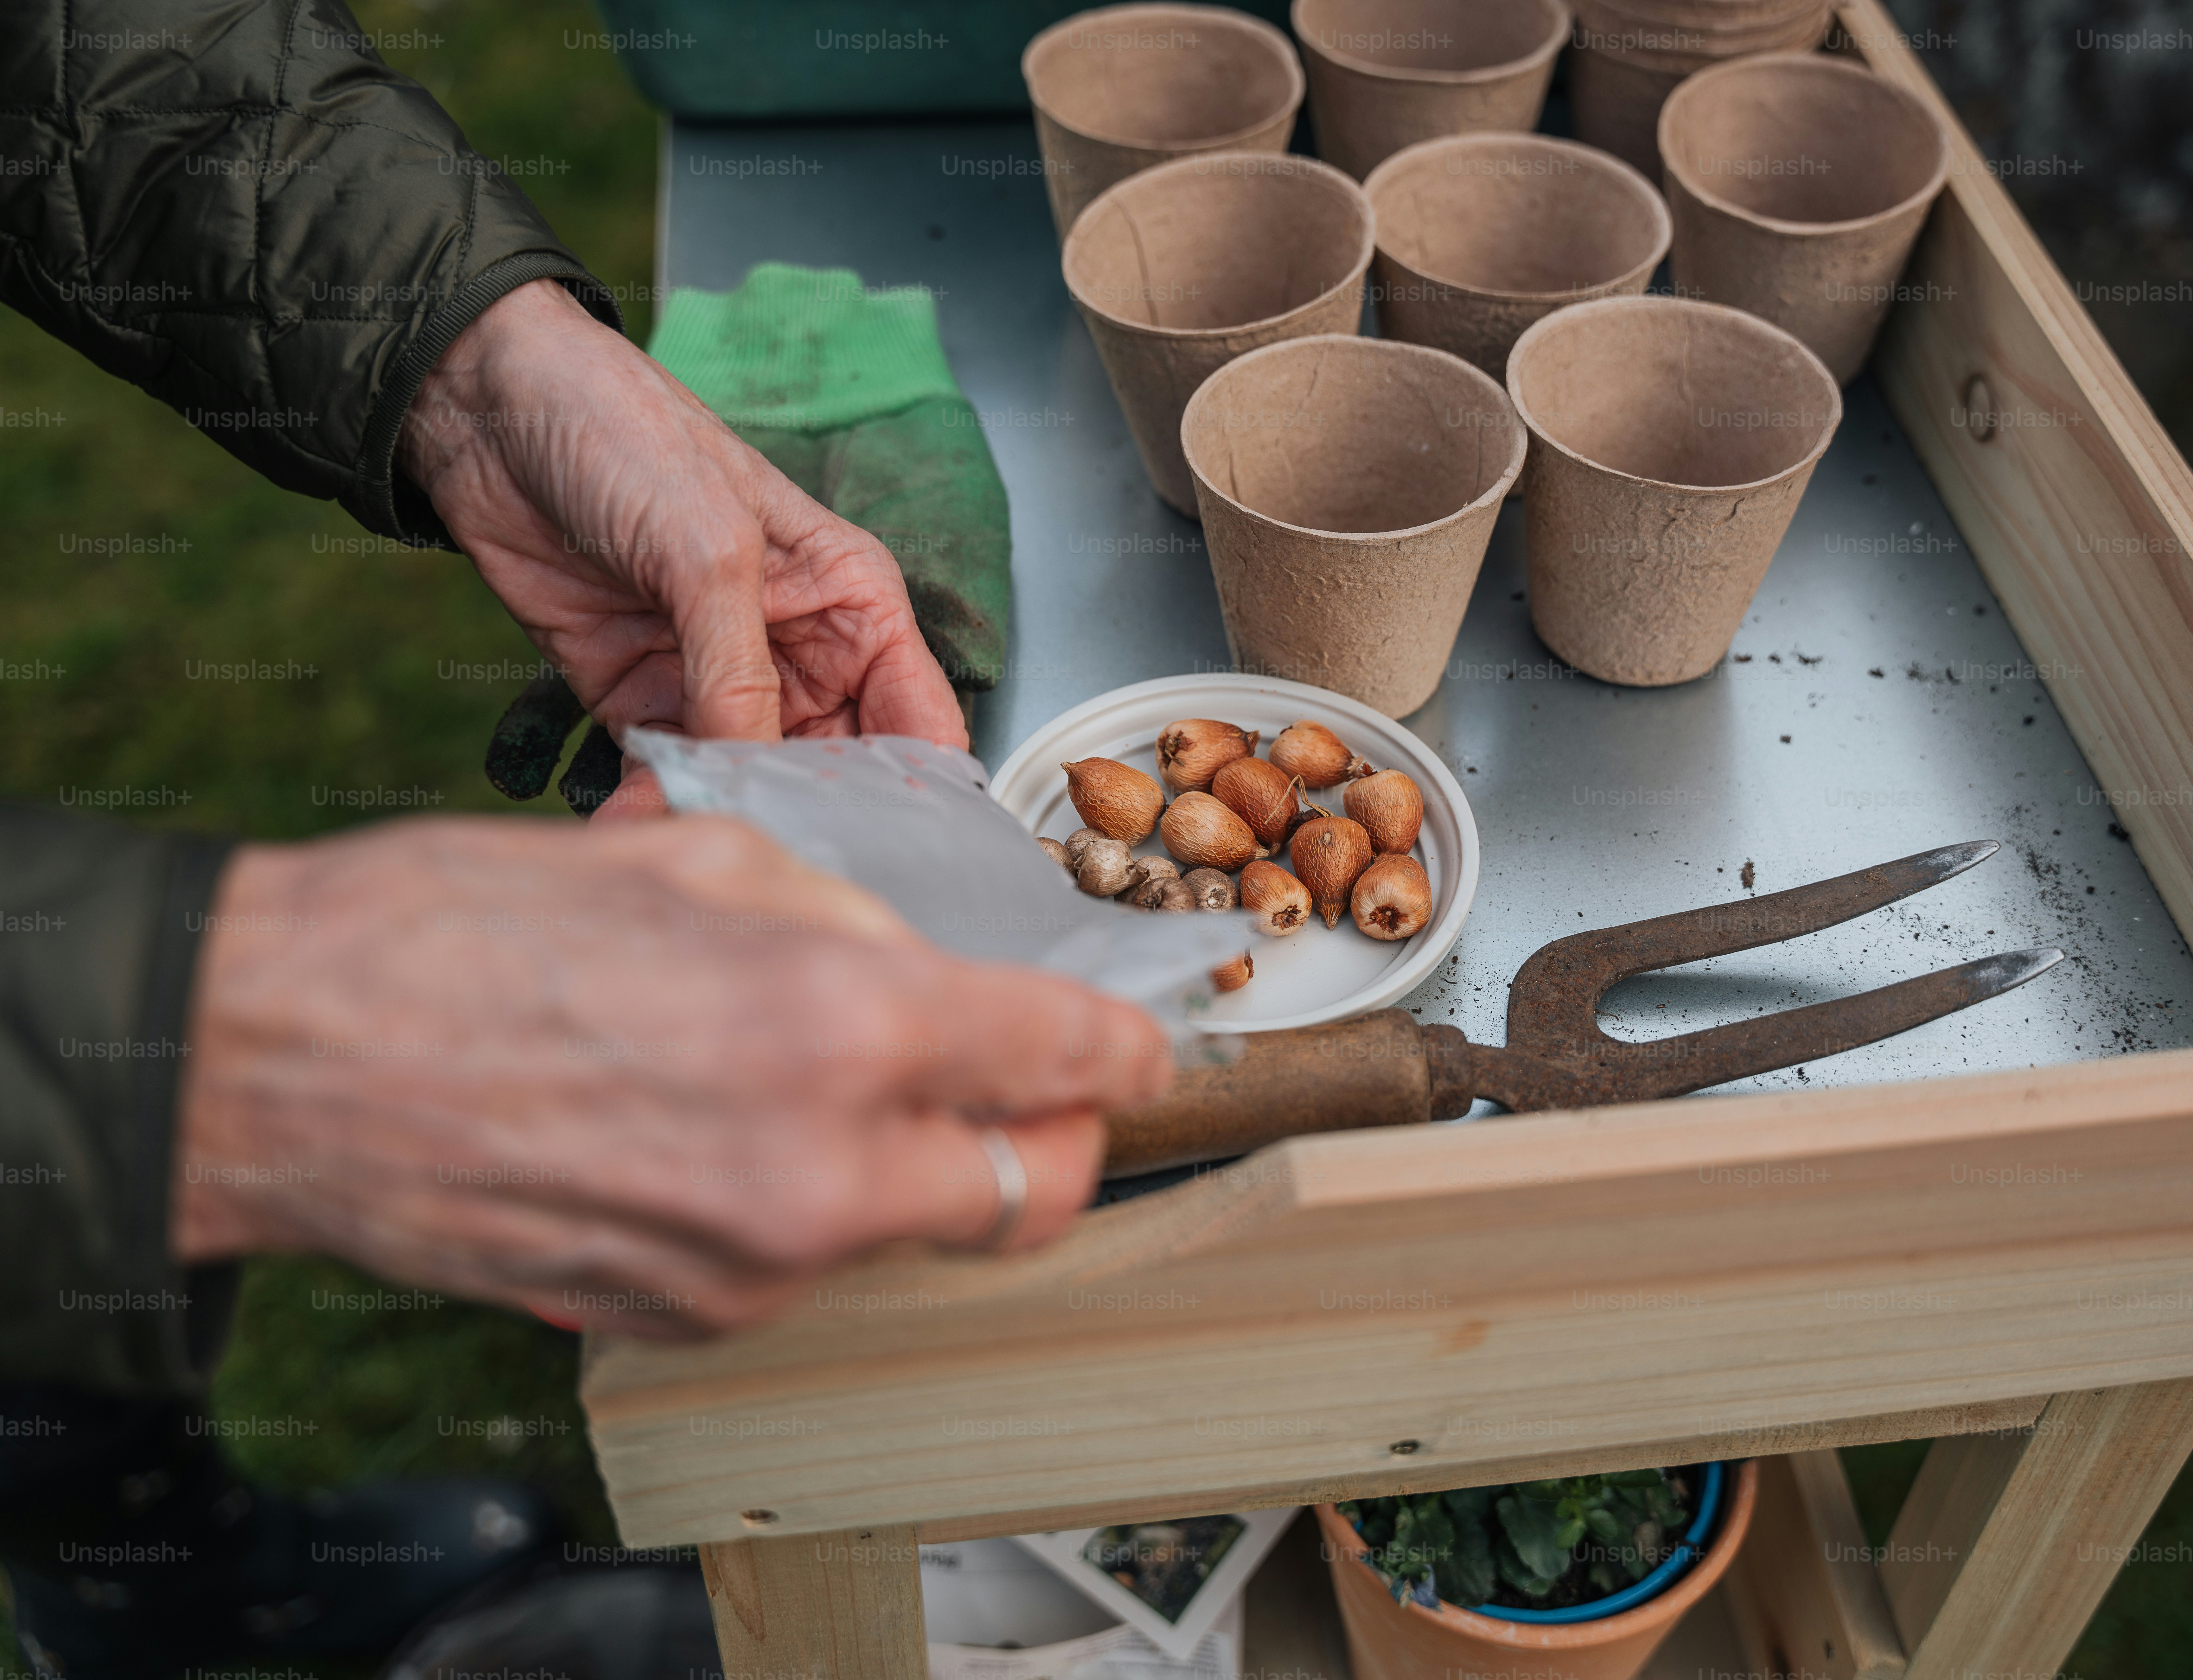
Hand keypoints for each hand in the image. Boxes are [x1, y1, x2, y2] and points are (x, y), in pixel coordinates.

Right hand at [173, 816, 1174, 1334]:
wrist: (287, 1053)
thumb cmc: (462, 934)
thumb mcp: (699, 866)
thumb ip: (848, 928)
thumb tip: (929, 971)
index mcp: (839, 1029)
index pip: (1068, 1064)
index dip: (1125, 1051)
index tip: (1137, 1045)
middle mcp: (817, 1172)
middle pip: (1036, 1193)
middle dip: (1056, 1139)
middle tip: (1028, 1087)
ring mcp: (750, 1266)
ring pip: (918, 1233)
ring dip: (916, 1167)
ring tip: (827, 1084)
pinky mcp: (681, 1314)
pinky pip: (807, 1264)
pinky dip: (810, 1204)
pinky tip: (730, 1131)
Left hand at [397, 280, 965, 818]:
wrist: (488, 410)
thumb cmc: (625, 433)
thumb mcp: (707, 548)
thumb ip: (739, 672)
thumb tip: (753, 776)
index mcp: (851, 603)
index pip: (919, 720)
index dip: (919, 794)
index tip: (893, 856)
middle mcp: (796, 652)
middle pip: (835, 773)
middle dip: (807, 820)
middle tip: (775, 860)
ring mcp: (716, 680)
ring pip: (746, 785)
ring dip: (721, 818)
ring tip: (687, 843)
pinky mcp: (639, 699)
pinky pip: (661, 776)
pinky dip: (647, 807)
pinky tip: (626, 829)